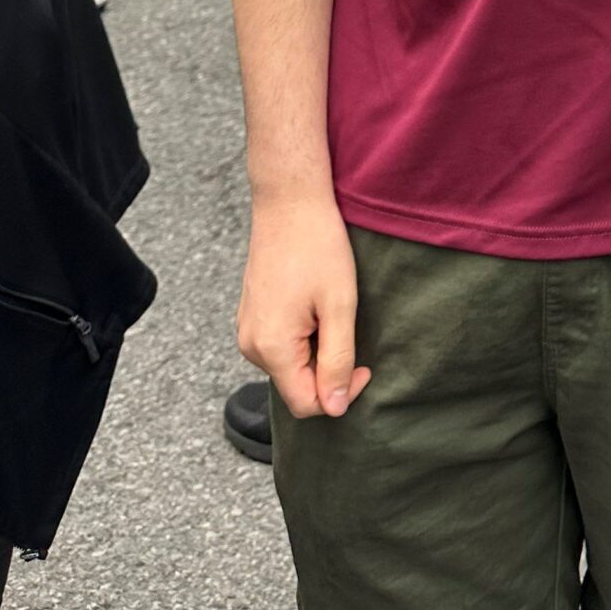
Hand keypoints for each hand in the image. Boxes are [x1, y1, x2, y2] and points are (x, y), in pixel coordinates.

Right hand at [237, 193, 372, 420]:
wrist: (289, 202)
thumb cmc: (318, 247)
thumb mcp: (339, 306)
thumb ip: (337, 361)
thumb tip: (334, 407)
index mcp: (272, 348)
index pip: (306, 404)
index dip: (341, 394)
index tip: (363, 364)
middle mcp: (251, 345)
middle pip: (296, 386)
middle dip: (328, 371)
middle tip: (350, 330)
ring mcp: (247, 329)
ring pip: (289, 365)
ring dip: (316, 352)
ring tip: (330, 312)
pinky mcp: (250, 315)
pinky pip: (280, 345)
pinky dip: (303, 337)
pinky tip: (315, 305)